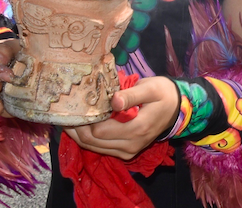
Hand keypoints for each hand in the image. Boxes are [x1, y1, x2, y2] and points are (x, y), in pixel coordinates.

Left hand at [64, 76, 178, 159]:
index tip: (74, 106)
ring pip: (94, 147)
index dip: (83, 120)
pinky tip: (83, 126)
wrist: (177, 108)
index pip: (99, 130)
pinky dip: (90, 139)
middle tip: (65, 112)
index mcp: (138, 128)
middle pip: (93, 141)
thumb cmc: (162, 93)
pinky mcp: (127, 153)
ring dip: (80, 135)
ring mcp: (129, 151)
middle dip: (76, 128)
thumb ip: (131, 95)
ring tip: (70, 118)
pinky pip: (102, 149)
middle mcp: (131, 144)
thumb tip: (113, 101)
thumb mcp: (150, 88)